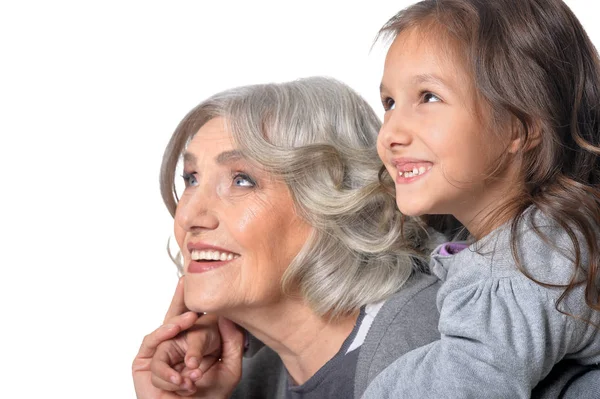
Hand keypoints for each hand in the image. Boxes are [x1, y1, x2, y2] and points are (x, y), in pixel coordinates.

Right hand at [132, 277, 243, 397]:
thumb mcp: (229, 368)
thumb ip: (232, 342)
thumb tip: (230, 316)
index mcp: (193, 347)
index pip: (194, 322)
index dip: (197, 304)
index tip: (206, 286)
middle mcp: (174, 348)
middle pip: (175, 318)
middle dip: (180, 299)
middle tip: (185, 281)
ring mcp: (159, 354)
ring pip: (165, 331)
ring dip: (178, 325)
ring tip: (190, 319)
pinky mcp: (144, 363)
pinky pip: (151, 342)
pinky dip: (163, 336)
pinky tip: (175, 330)